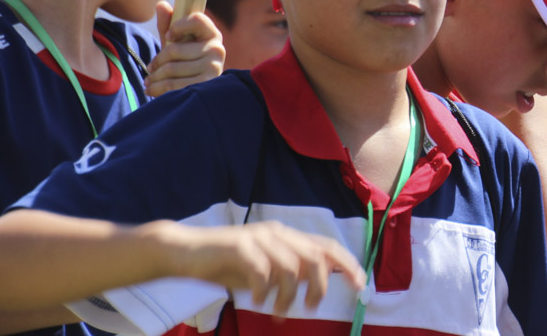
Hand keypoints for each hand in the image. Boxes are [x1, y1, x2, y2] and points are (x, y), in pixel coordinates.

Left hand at [146, 1, 225, 95]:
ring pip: (172, 69)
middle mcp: (217, 49)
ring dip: (155, 77)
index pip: (197, 20)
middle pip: (175, 50)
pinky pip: (175, 85)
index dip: (179, 26)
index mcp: (211, 33)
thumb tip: (161, 4)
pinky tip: (152, 90)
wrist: (199, 89)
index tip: (168, 36)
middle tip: (150, 68)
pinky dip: (159, 88)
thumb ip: (168, 24)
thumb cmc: (186, 61)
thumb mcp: (177, 43)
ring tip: (149, 81)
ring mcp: (214, 67)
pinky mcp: (207, 84)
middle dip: (157, 61)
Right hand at [161, 221, 365, 316]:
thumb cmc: (226, 264)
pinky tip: (256, 301)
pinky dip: (264, 292)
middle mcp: (277, 233)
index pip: (327, 247)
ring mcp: (259, 238)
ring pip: (291, 269)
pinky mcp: (239, 246)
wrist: (185, 252)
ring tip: (278, 313)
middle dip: (318, 288)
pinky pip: (263, 273)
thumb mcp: (264, 271)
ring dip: (288, 298)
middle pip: (316, 258)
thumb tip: (317, 285)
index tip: (361, 285)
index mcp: (286, 237)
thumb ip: (289, 274)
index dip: (347, 264)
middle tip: (310, 309)